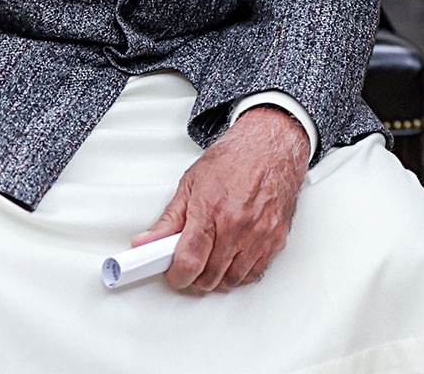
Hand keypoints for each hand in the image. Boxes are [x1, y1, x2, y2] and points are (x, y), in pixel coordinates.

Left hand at [133, 105, 309, 292]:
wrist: (271, 144)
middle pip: (210, 277)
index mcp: (211, 210)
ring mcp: (259, 233)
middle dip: (195, 276)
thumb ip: (169, 219)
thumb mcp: (192, 182)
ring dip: (218, 276)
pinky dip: (242, 272)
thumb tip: (147, 242)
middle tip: (192, 262)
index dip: (176, 275)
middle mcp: (237, 224)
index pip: (189, 262)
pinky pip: (255, 272)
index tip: (174, 273)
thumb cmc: (235, 158)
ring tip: (212, 258)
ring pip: (232, 280)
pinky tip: (234, 257)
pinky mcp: (277, 237)